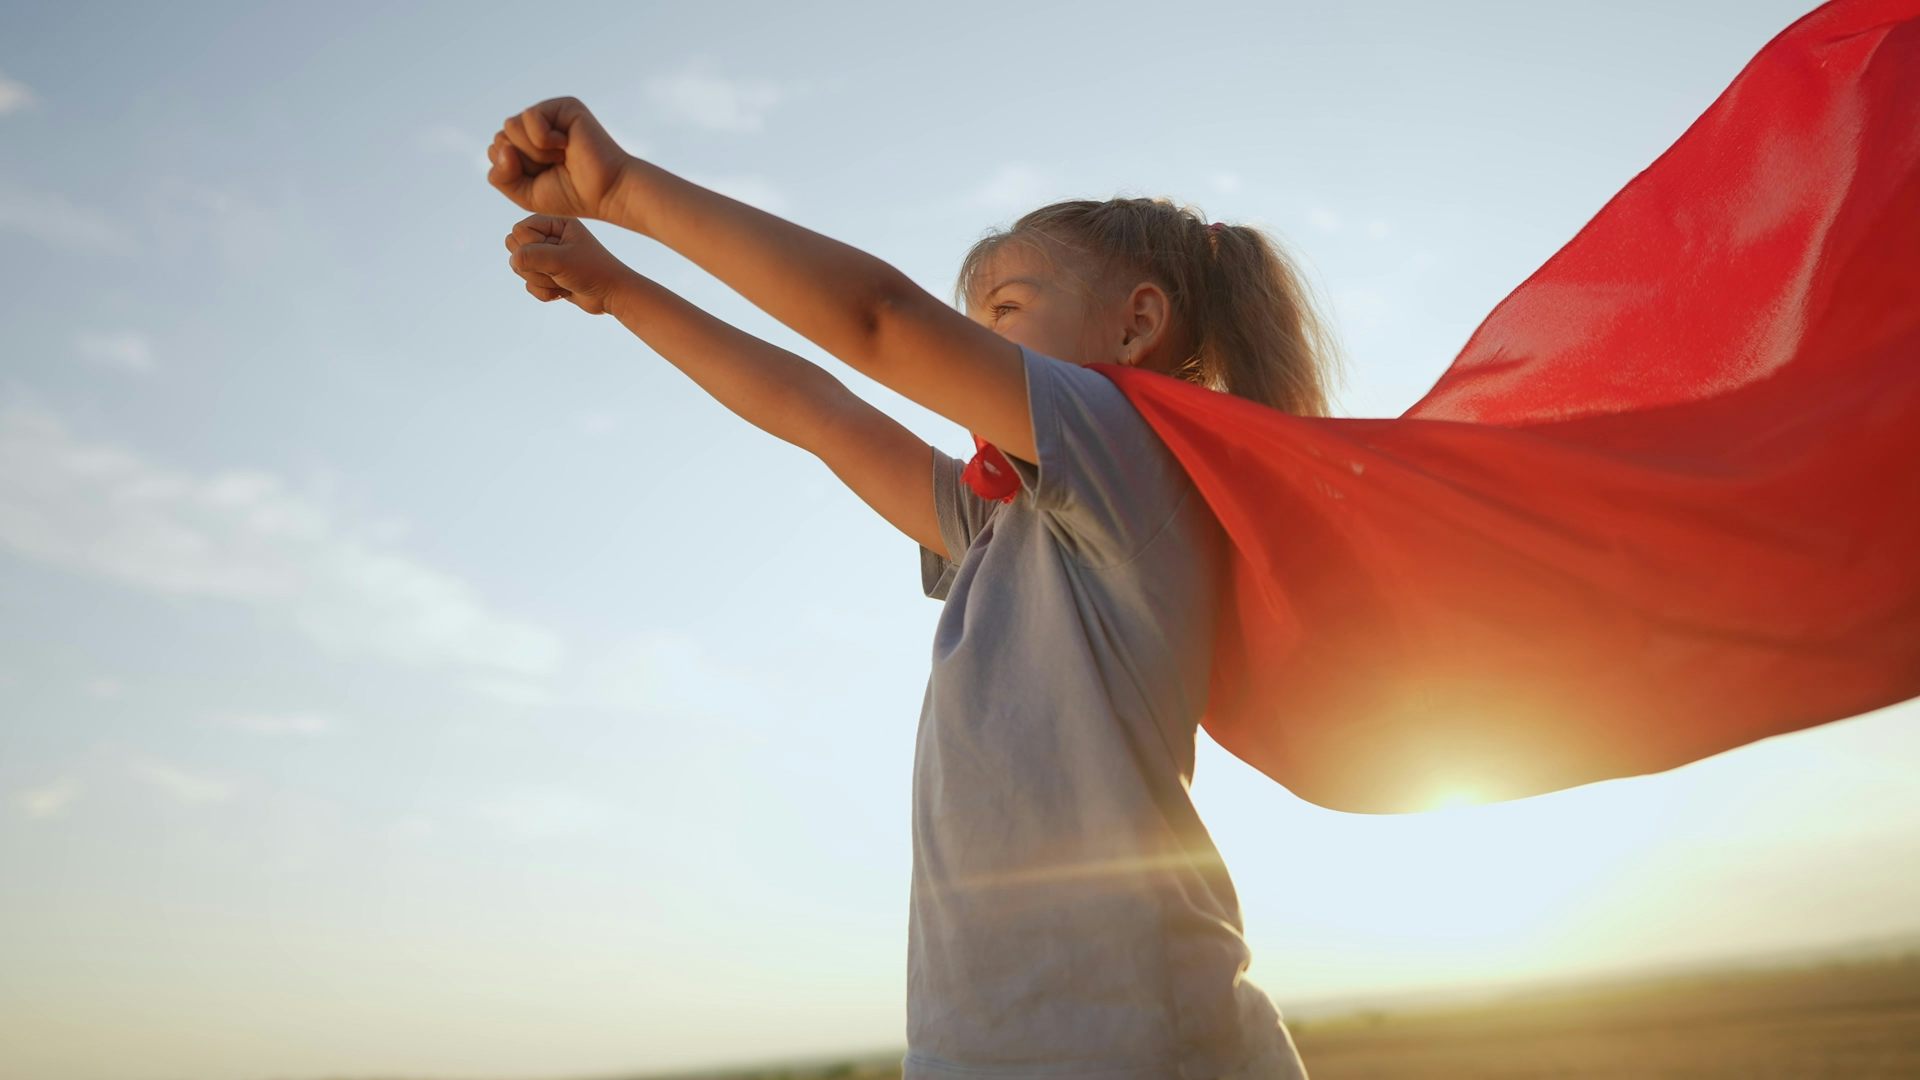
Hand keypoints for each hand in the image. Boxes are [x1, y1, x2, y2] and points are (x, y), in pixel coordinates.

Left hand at [488, 97, 631, 220]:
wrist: (607, 192)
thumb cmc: (571, 195)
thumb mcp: (524, 194)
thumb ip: (500, 176)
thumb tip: (502, 144)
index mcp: (526, 145)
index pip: (496, 151)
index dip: (514, 172)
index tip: (543, 179)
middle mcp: (536, 126)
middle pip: (500, 138)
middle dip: (523, 162)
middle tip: (553, 168)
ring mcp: (549, 115)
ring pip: (510, 126)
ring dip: (533, 152)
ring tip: (560, 157)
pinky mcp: (562, 106)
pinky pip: (529, 117)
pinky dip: (543, 139)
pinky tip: (566, 144)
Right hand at [505, 214, 631, 315]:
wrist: (612, 296)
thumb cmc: (592, 272)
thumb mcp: (561, 261)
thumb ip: (532, 256)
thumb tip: (513, 260)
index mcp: (555, 222)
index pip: (519, 229)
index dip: (530, 245)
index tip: (555, 253)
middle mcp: (549, 236)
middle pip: (514, 247)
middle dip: (533, 266)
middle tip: (557, 269)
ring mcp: (547, 256)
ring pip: (520, 268)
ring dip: (541, 281)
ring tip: (564, 280)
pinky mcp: (547, 274)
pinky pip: (529, 285)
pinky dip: (545, 293)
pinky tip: (564, 291)